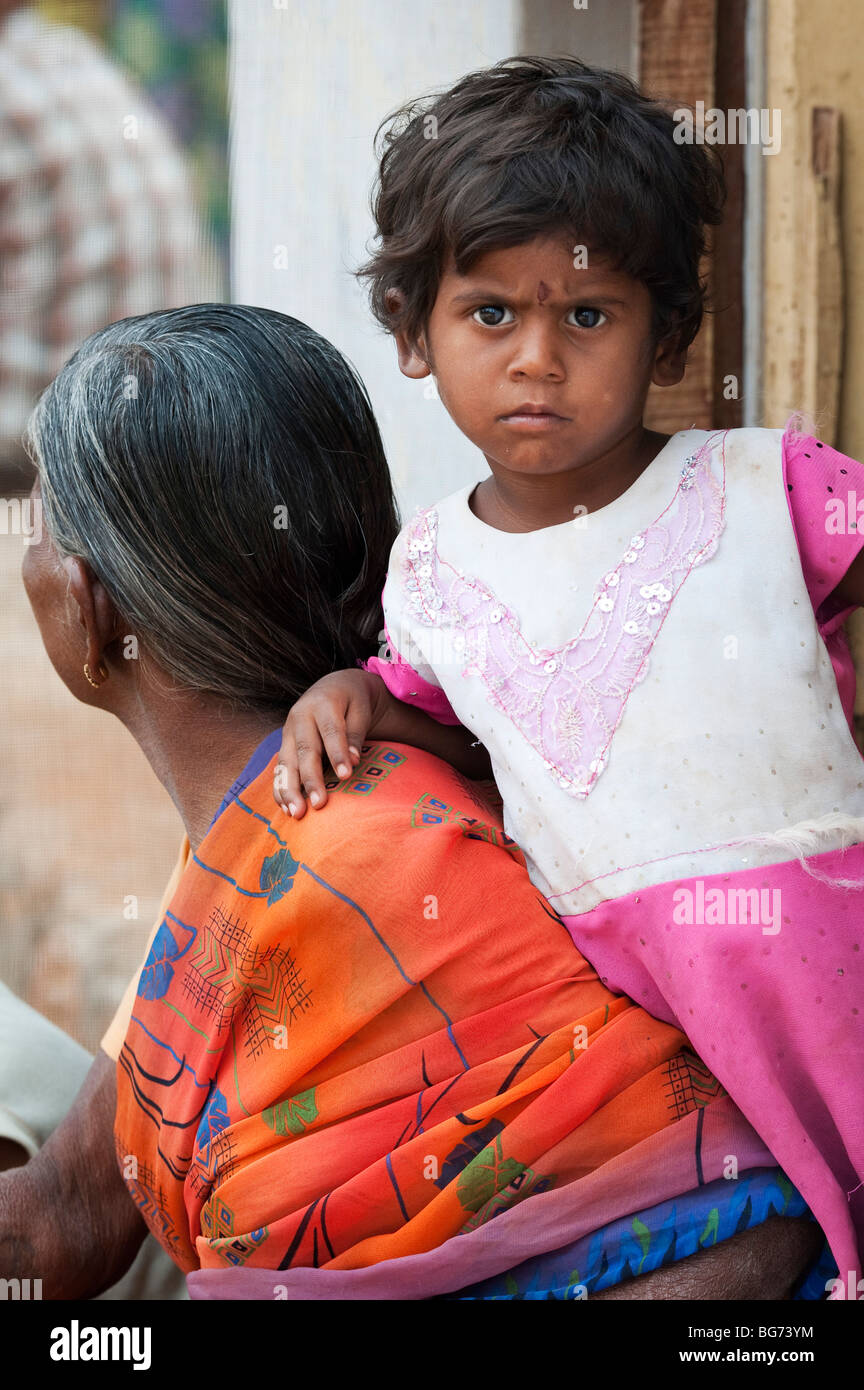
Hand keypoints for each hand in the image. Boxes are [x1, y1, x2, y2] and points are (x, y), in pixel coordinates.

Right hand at [274, 668, 383, 818]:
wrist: (333, 688)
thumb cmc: (352, 702)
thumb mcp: (360, 711)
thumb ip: (355, 736)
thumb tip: (353, 762)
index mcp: (322, 703)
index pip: (330, 731)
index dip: (337, 754)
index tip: (346, 777)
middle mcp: (300, 716)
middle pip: (304, 750)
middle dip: (311, 779)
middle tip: (319, 804)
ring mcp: (288, 731)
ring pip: (286, 762)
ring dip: (289, 789)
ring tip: (296, 813)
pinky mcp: (284, 745)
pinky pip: (279, 769)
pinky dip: (280, 788)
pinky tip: (285, 808)